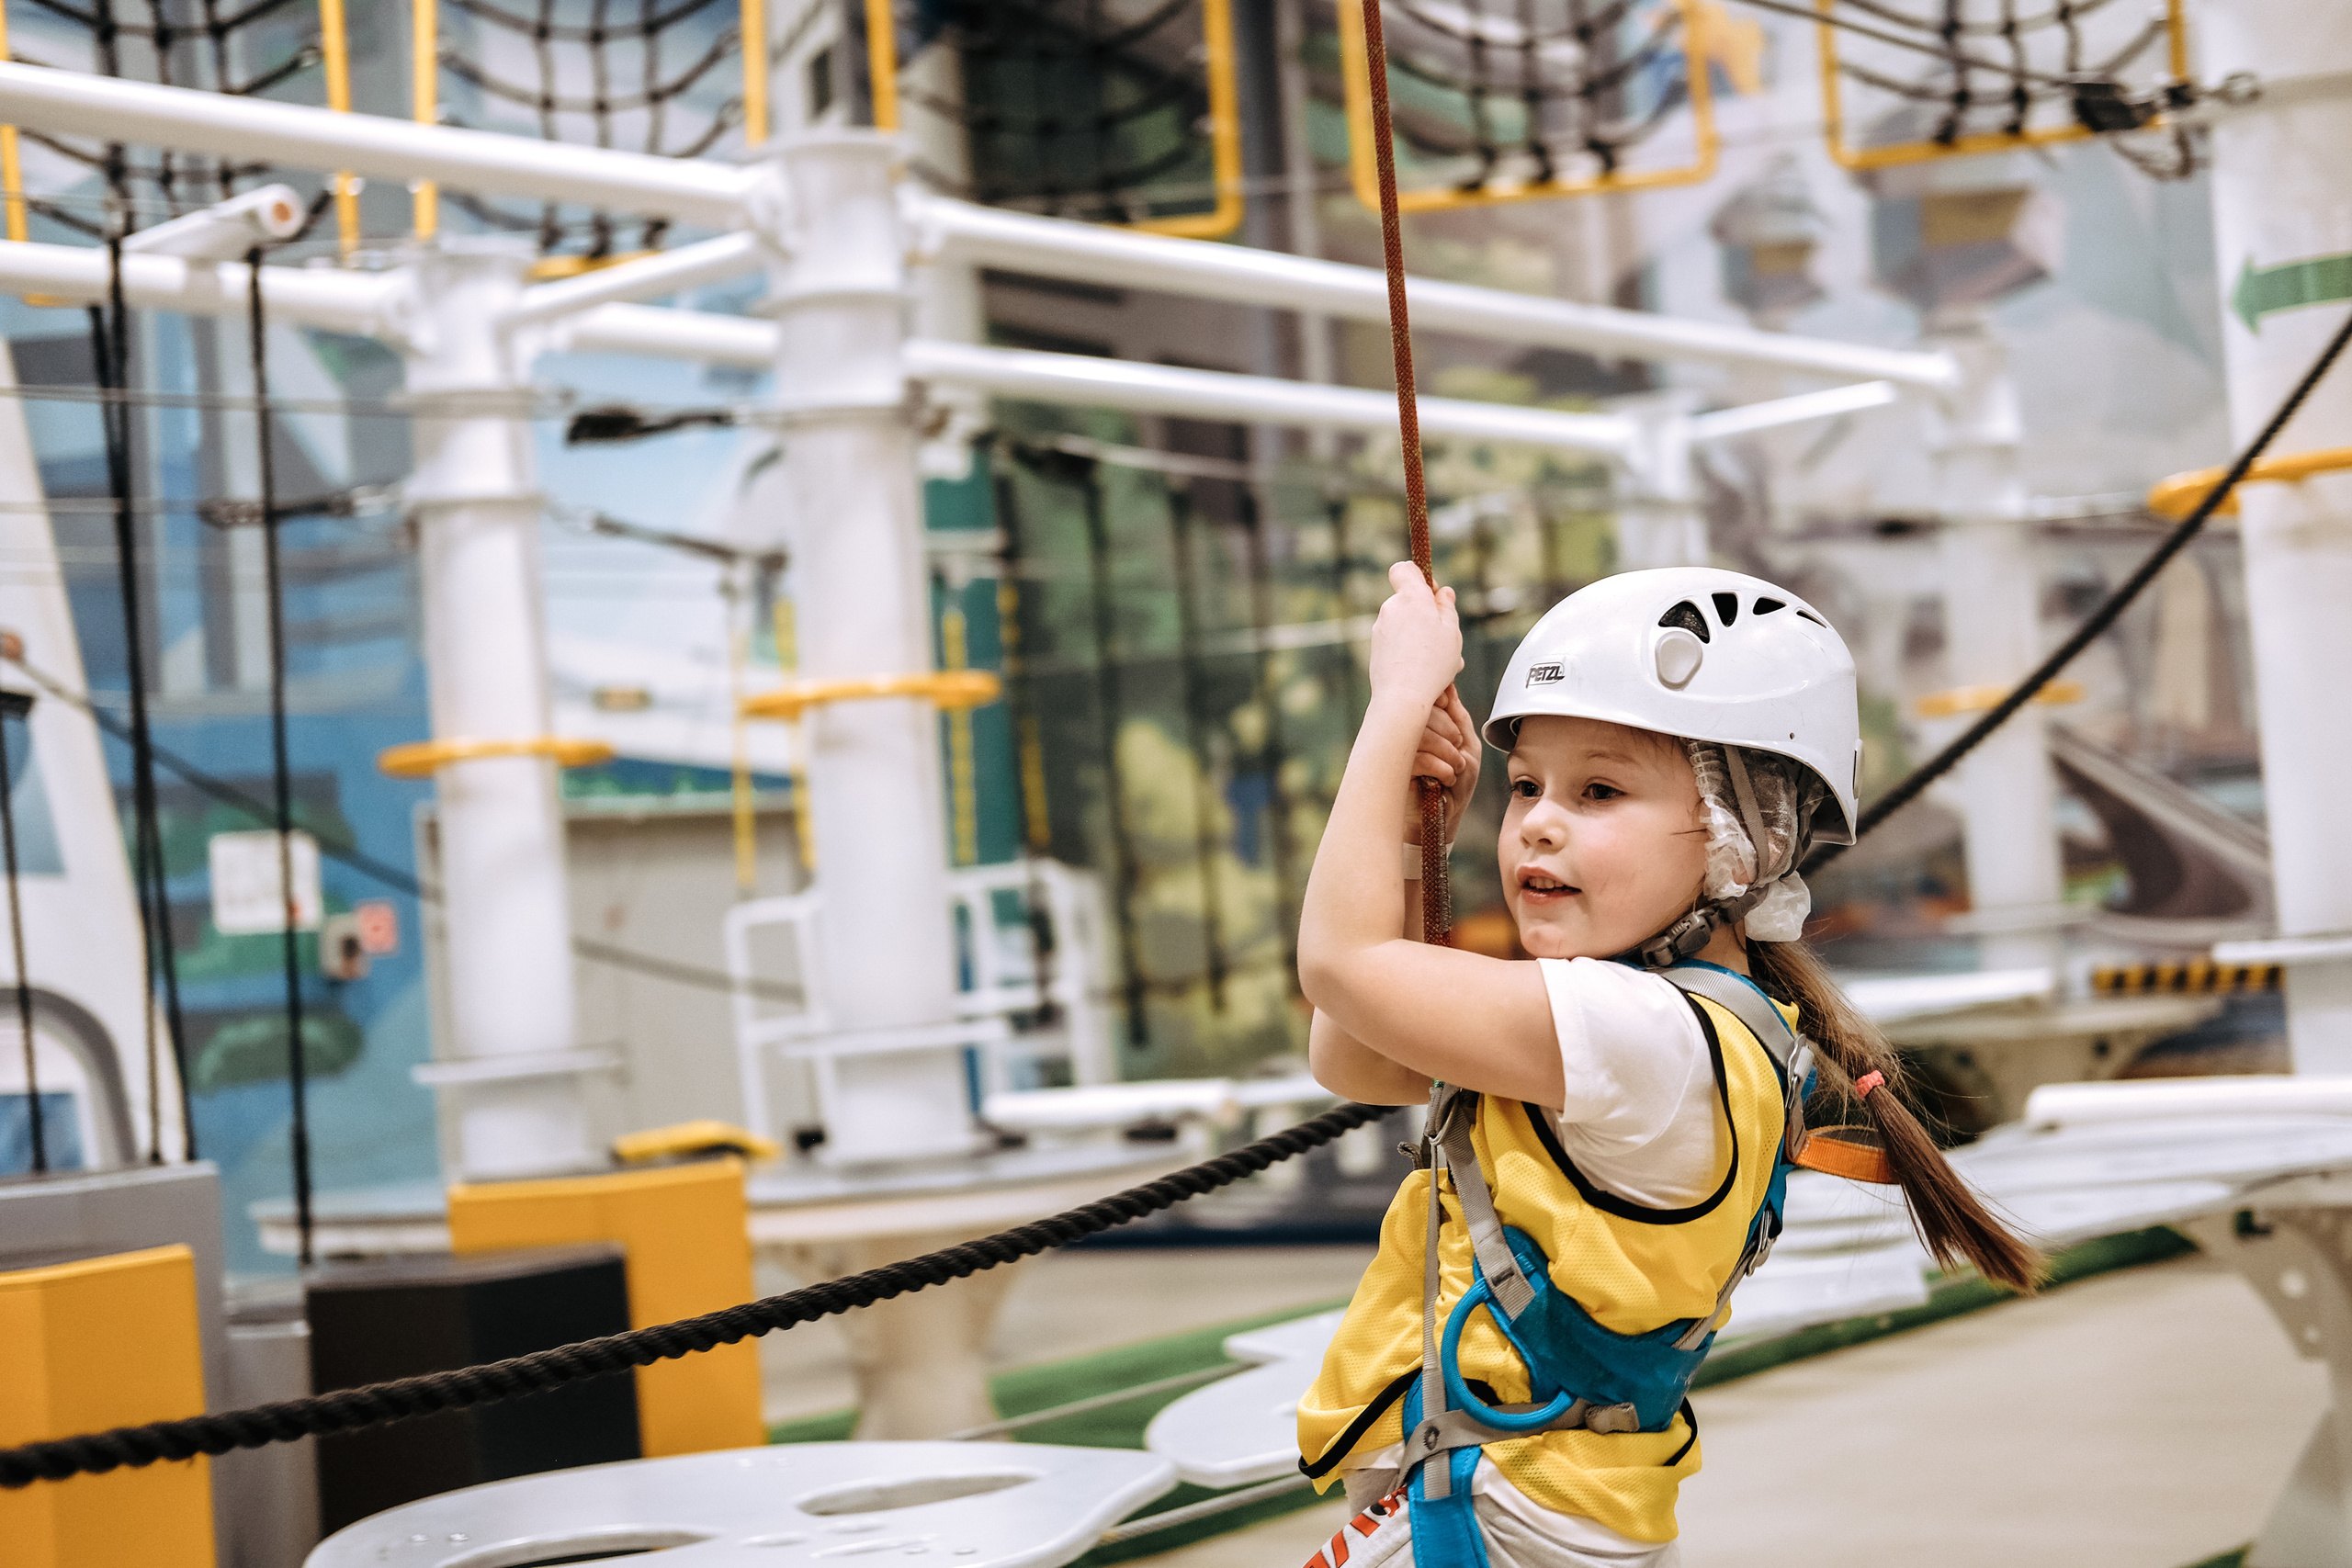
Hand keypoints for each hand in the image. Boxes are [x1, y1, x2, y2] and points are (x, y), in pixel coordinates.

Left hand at [1369, 562, 1462, 710]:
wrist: (1402, 696)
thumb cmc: (1432, 663)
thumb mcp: (1451, 632)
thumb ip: (1447, 607)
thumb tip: (1443, 592)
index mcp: (1410, 598)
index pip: (1403, 569)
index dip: (1418, 576)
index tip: (1432, 593)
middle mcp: (1390, 609)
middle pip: (1409, 601)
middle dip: (1427, 615)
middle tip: (1445, 638)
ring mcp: (1379, 628)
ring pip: (1405, 625)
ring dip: (1421, 636)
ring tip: (1440, 662)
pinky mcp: (1375, 647)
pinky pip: (1397, 641)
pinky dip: (1409, 650)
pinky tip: (1423, 670)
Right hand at [1406, 686, 1479, 840]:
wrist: (1442, 820)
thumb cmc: (1454, 786)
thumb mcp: (1467, 746)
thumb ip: (1458, 717)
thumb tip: (1448, 686)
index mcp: (1419, 725)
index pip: (1423, 698)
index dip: (1439, 699)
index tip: (1452, 712)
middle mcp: (1404, 734)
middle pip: (1421, 712)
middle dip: (1448, 729)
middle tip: (1459, 747)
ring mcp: (1397, 752)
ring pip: (1419, 734)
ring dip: (1446, 750)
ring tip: (1456, 766)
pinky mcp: (1394, 772)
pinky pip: (1416, 757)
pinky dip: (1438, 766)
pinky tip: (1446, 778)